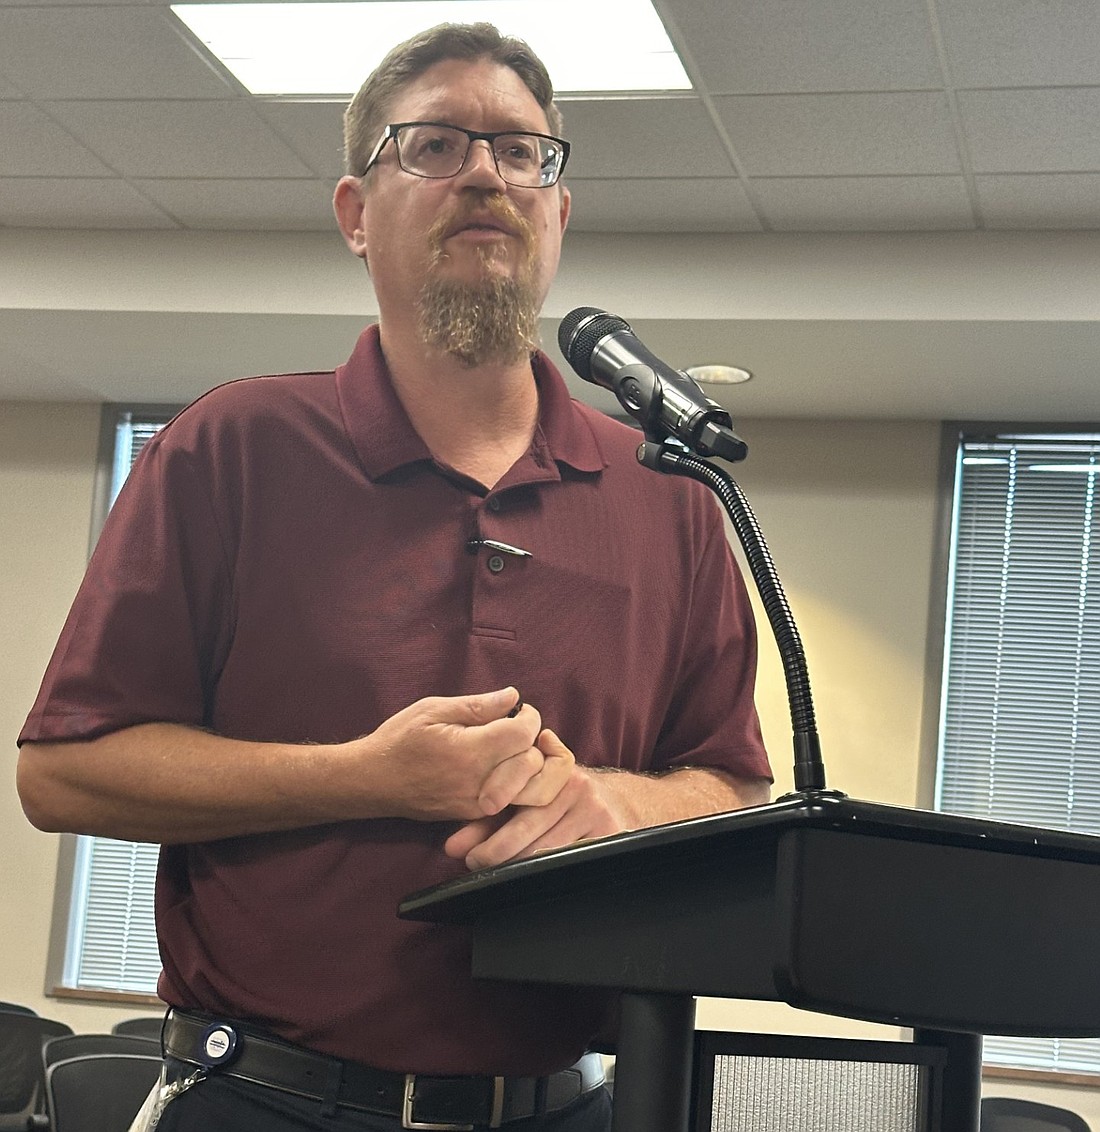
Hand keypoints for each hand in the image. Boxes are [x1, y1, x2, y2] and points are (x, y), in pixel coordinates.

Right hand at [353, 688, 543, 821]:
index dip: (530, 718)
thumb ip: (478, 706)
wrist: (372, 782)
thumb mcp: (433, 710)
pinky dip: (515, 782)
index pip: (524, 735)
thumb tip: (513, 698)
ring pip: (528, 787)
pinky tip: (499, 765)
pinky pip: (512, 801)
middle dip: (531, 740)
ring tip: (509, 746)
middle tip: (514, 726)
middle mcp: (479, 783)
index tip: (520, 710)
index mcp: (470, 752)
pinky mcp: (475, 816)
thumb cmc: (399, 740)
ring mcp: (478, 804)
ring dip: (527, 764)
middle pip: (532, 763)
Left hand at [443, 729, 625, 869]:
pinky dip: (546, 870)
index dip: (501, 788)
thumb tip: (451, 847)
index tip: (482, 808)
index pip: (521, 777)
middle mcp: (574, 782)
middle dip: (498, 845)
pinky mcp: (609, 830)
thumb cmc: (553, 801)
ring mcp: (593, 807)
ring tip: (491, 870)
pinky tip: (527, 876)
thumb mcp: (524, 797)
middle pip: (531, 820)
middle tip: (473, 860)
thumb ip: (487, 816)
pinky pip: (571, 857)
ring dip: (516, 862)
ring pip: (548, 845)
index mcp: (549, 763)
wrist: (610, 801)